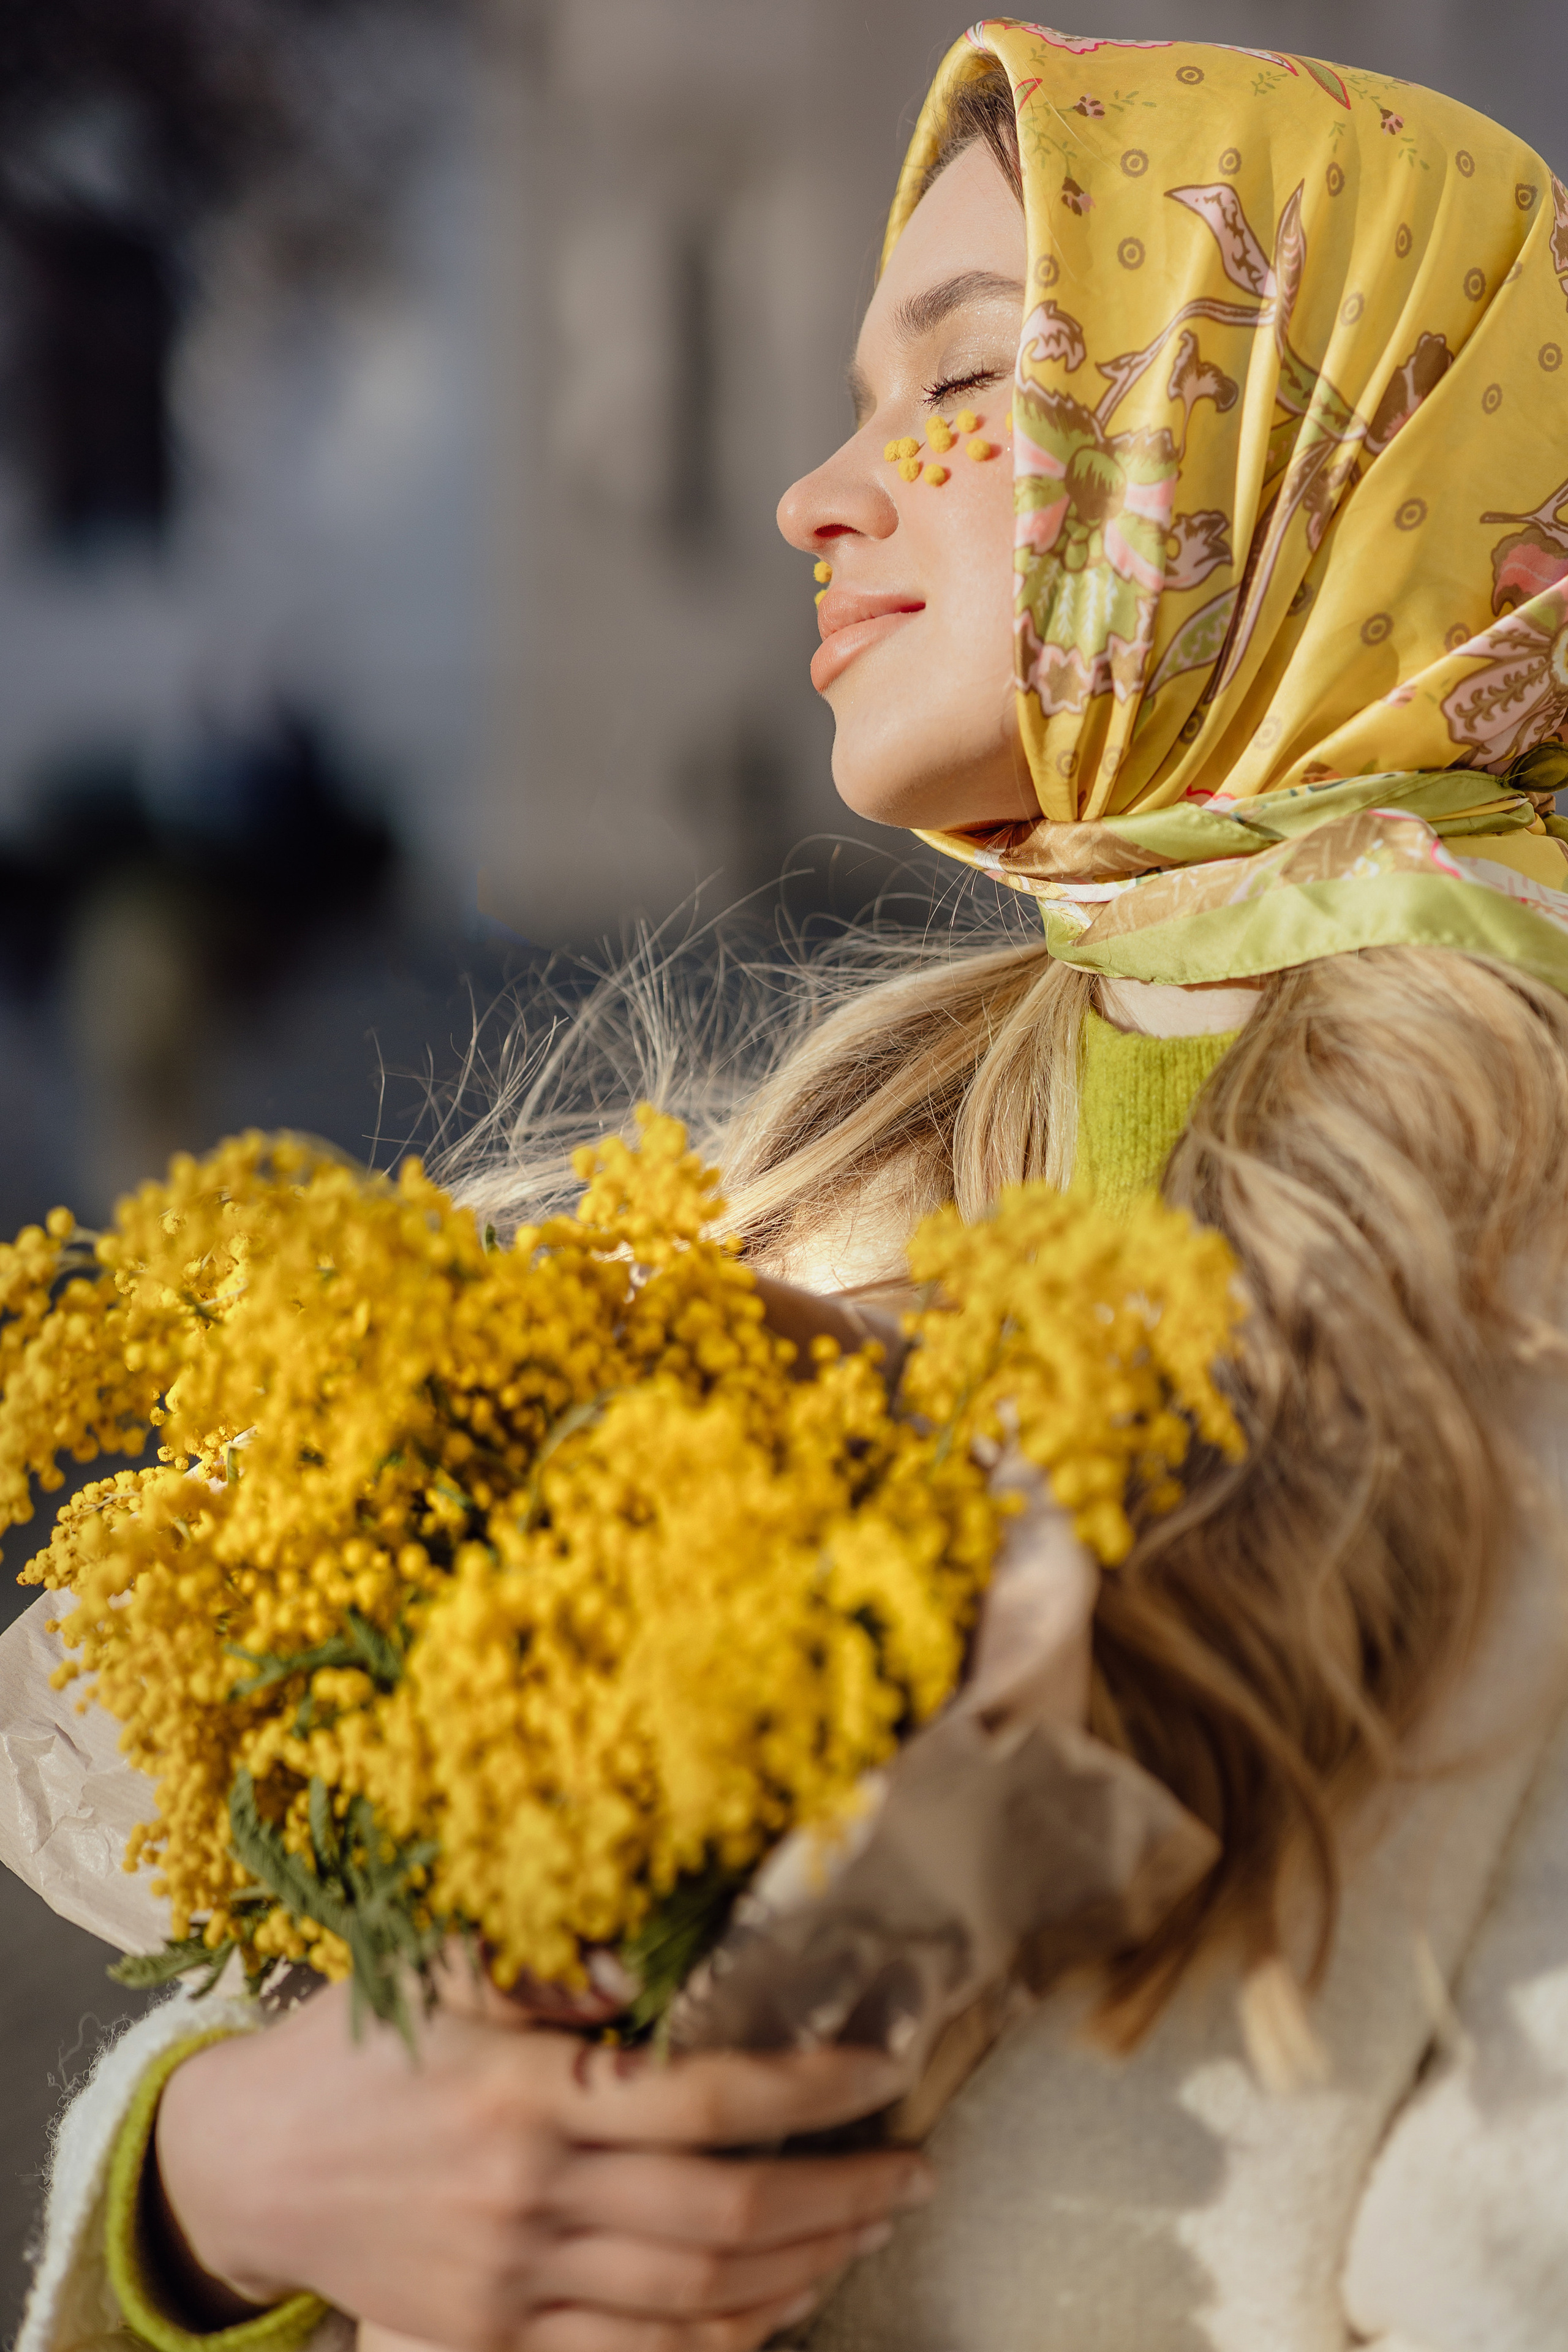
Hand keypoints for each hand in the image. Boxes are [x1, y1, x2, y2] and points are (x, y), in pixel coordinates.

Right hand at [154, 1981, 932, 2351]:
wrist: (251, 2165)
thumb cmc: (358, 2045)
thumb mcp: (443, 1968)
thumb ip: (555, 1960)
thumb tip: (660, 1954)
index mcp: (527, 2090)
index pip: (705, 2099)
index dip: (809, 2090)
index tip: (884, 2068)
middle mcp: (529, 2197)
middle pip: (724, 2212)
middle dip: (840, 2193)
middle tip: (916, 2170)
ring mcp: (513, 2283)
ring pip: (698, 2294)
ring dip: (806, 2266)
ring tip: (874, 2227)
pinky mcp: (494, 2337)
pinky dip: (727, 2334)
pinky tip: (783, 2301)